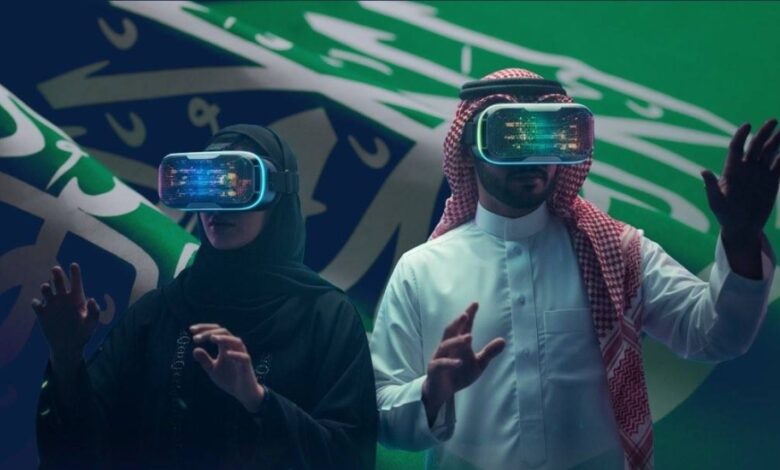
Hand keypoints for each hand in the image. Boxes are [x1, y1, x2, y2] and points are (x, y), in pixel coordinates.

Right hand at [32, 263, 99, 366]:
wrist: (69, 347)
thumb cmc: (84, 334)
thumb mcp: (91, 323)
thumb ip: (94, 312)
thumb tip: (92, 299)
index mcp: (77, 298)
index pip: (76, 282)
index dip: (75, 273)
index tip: (74, 265)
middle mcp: (64, 298)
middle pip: (59, 282)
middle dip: (57, 274)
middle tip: (55, 269)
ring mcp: (52, 305)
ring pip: (47, 290)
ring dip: (46, 287)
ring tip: (47, 287)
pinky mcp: (42, 314)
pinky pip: (36, 304)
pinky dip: (36, 302)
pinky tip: (38, 304)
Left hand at [190, 324, 264, 412]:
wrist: (242, 392)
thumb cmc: (229, 379)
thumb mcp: (212, 369)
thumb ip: (204, 360)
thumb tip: (195, 349)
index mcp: (225, 347)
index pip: (215, 332)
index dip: (204, 328)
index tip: (191, 330)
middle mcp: (233, 348)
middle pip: (224, 332)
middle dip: (209, 332)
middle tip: (196, 338)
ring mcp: (241, 355)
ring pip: (236, 341)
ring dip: (224, 338)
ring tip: (212, 339)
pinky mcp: (247, 365)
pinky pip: (244, 357)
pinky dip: (236, 354)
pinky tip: (226, 354)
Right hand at [421, 302, 505, 425]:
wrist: (441, 392)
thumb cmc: (459, 374)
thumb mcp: (478, 364)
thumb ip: (489, 353)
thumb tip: (503, 340)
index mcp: (457, 344)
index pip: (463, 326)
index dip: (469, 315)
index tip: (475, 304)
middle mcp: (447, 347)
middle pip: (450, 331)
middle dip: (458, 322)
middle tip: (466, 314)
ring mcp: (439, 357)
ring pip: (445, 345)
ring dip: (457, 340)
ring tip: (469, 337)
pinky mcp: (434, 369)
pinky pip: (440, 363)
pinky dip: (450, 362)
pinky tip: (460, 362)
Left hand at [702, 119, 779, 241]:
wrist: (742, 228)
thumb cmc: (725, 216)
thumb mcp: (716, 203)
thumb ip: (711, 187)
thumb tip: (703, 171)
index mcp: (732, 170)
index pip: (736, 148)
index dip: (741, 136)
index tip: (747, 125)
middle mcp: (746, 168)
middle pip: (755, 146)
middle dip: (764, 133)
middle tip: (774, 120)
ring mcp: (760, 174)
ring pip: (769, 152)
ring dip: (777, 141)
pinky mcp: (772, 181)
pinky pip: (779, 166)